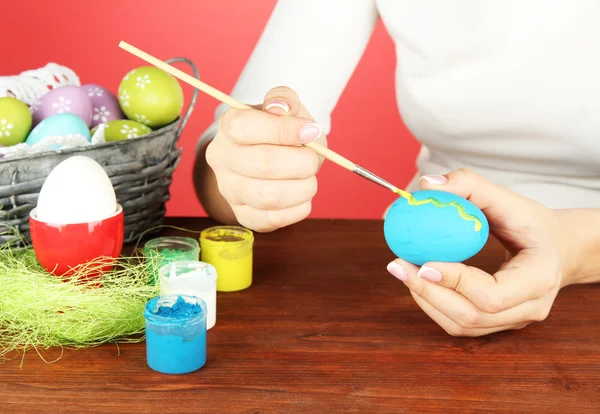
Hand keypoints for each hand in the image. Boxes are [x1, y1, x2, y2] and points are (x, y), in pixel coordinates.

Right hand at [206, 86, 323, 231]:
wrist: (272, 158)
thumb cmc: (281, 132)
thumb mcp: (285, 108)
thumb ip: (284, 100)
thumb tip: (280, 107)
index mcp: (229, 125)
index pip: (245, 127)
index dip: (284, 130)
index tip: (310, 130)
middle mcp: (222, 158)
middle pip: (261, 164)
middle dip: (301, 161)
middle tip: (314, 159)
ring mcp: (230, 190)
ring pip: (267, 196)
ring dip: (302, 187)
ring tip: (310, 179)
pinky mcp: (243, 215)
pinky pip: (271, 220)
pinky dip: (297, 208)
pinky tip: (303, 195)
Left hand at [386, 168, 576, 336]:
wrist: (556, 249)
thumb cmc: (531, 222)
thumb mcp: (507, 198)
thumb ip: (469, 185)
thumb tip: (426, 185)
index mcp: (540, 277)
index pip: (494, 294)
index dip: (456, 282)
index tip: (423, 263)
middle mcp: (530, 307)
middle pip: (472, 315)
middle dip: (428, 292)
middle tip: (396, 265)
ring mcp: (514, 321)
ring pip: (462, 325)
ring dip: (425, 299)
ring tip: (401, 270)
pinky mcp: (498, 324)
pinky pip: (460, 324)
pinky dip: (432, 304)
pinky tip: (417, 280)